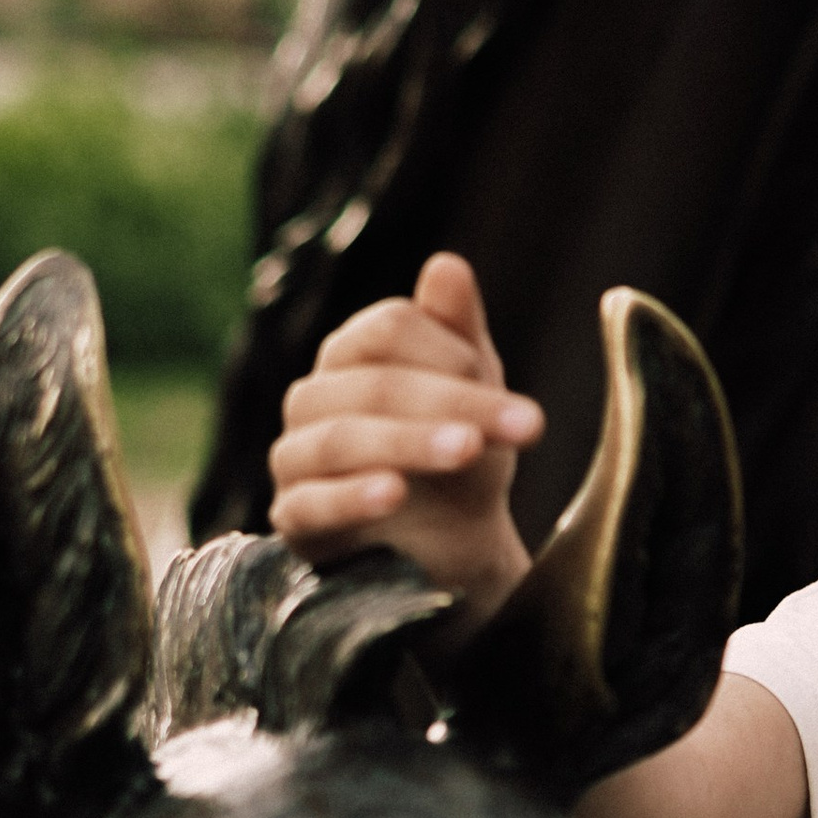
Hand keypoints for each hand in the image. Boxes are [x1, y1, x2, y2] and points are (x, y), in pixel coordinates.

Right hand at [269, 252, 543, 626]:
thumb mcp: (474, 392)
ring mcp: (296, 458)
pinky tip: (394, 494)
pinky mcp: (293, 520)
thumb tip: (447, 265)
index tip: (520, 405)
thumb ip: (457, 331)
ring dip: (411, 442)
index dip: (454, 358)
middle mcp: (313, 398)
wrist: (456, 552)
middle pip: (374, 384)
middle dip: (454, 404)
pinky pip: (310, 502)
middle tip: (524, 427)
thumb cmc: (461, 462)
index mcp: (353, 355)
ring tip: (468, 450)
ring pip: (344, 438)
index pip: (388, 331)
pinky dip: (353, 496)